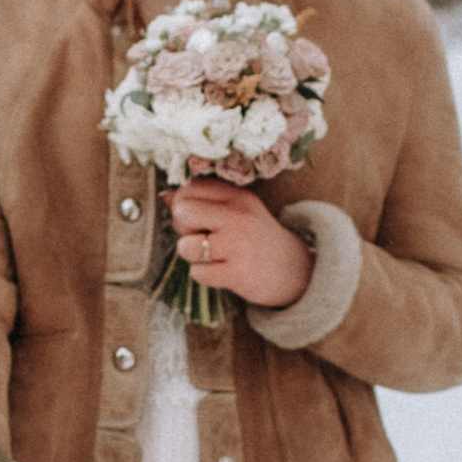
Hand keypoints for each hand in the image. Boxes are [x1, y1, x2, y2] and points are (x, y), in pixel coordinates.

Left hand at [167, 180, 315, 310]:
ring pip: (185, 246)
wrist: (295, 270)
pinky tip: (221, 270)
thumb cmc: (255, 237)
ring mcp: (239, 246)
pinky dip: (203, 274)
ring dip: (192, 254)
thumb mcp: (237, 210)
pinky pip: (197, 273)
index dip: (183, 203)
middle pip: (183, 212)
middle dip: (183, 227)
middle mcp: (239, 217)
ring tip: (212, 254)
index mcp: (238, 196)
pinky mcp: (238, 274)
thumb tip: (166, 196)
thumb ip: (203, 200)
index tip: (197, 217)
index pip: (191, 187)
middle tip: (201, 235)